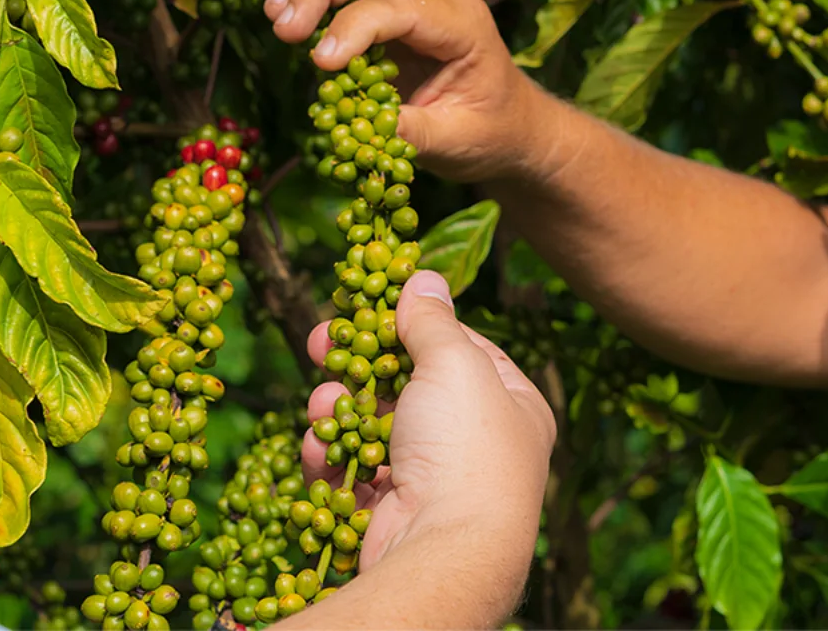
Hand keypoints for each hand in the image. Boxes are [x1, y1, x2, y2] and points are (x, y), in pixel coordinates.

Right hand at [264, 0, 549, 182]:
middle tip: (281, 27)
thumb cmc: (490, 133)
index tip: (319, 61)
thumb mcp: (456, 143)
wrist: (511, 125)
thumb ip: (412, 133)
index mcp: (463, 26)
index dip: (354, 27)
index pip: (400, 6)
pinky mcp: (389, 4)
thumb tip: (357, 126)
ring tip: (273, 12)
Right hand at [302, 270, 555, 580]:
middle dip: (359, 365)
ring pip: (372, 425)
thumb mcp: (452, 361)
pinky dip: (333, 455)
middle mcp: (477, 442)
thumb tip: (423, 277)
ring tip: (321, 404)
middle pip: (407, 384)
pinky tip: (317, 447)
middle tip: (319, 342)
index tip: (371, 307)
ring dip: (339, 410)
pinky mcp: (393, 510)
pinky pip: (355, 469)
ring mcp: (434, 479)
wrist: (442, 549)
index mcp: (510, 404)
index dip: (412, 324)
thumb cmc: (463, 446)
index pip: (459, 348)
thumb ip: (432, 319)